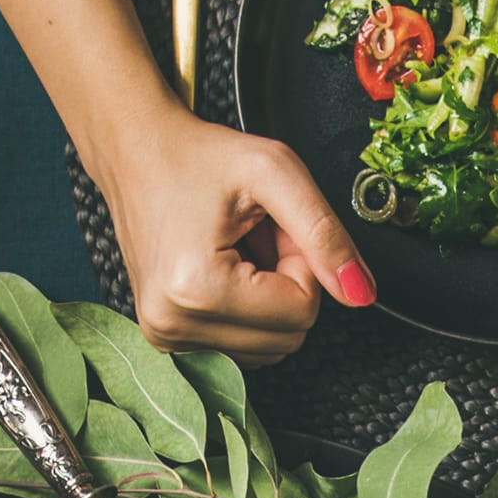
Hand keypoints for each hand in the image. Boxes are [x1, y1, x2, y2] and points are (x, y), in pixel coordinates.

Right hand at [96, 110, 374, 358]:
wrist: (135, 151)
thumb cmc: (199, 156)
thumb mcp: (275, 173)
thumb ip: (326, 234)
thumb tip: (361, 293)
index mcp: (196, 288)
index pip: (301, 312)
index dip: (303, 263)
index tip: (273, 226)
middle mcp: (173, 324)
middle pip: (287, 336)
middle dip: (286, 282)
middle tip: (255, 234)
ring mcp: (165, 337)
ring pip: (269, 345)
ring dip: (268, 297)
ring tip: (236, 248)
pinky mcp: (166, 340)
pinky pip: (243, 346)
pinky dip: (246, 309)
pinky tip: (221, 267)